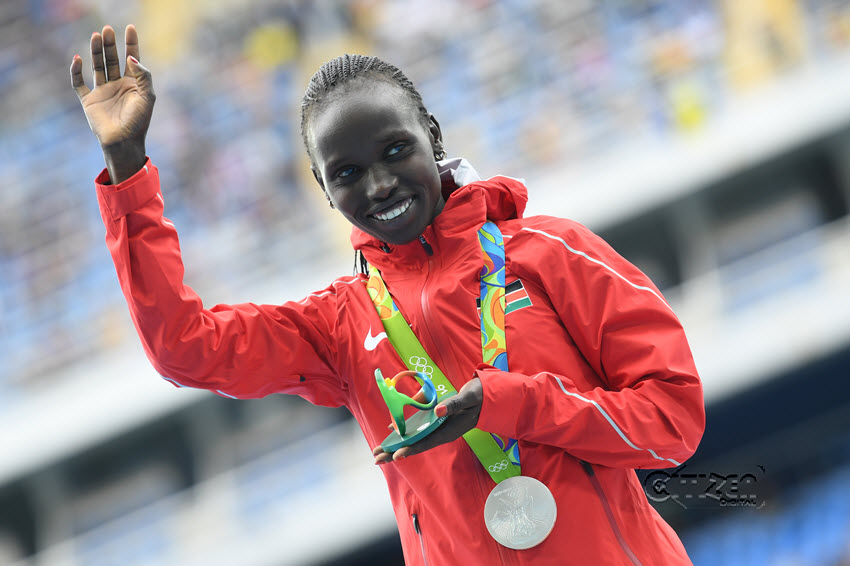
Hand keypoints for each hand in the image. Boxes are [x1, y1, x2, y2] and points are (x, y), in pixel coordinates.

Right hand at [70, 25, 154, 182]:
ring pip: (97, 66)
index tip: (129, 27)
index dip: (130, 43)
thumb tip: (131, 57)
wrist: (123, 143)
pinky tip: (78, 58)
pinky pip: (78, 83)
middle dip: (110, 44)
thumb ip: (143, 76)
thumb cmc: (138, 122)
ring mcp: (102, 92)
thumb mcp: (147, 97)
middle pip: (112, 59)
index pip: (132, 59)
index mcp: (133, 85)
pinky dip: (76, 71)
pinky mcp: (89, 101)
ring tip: (96, 36)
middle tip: (107, 30)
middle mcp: (117, 85)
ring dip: (95, 52)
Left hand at [373, 377, 482, 463]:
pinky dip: (404, 432)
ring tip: (379, 452)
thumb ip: (454, 404)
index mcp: (449, 431)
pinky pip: (418, 431)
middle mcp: (442, 434)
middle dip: (396, 452)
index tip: (396, 456)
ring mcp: (439, 430)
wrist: (487, 397)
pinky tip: (391, 431)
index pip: (427, 443)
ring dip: (397, 445)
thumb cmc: (479, 397)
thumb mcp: (468, 398)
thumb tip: (437, 410)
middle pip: (416, 446)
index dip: (411, 449)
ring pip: (415, 440)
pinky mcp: (436, 424)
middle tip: (376, 459)